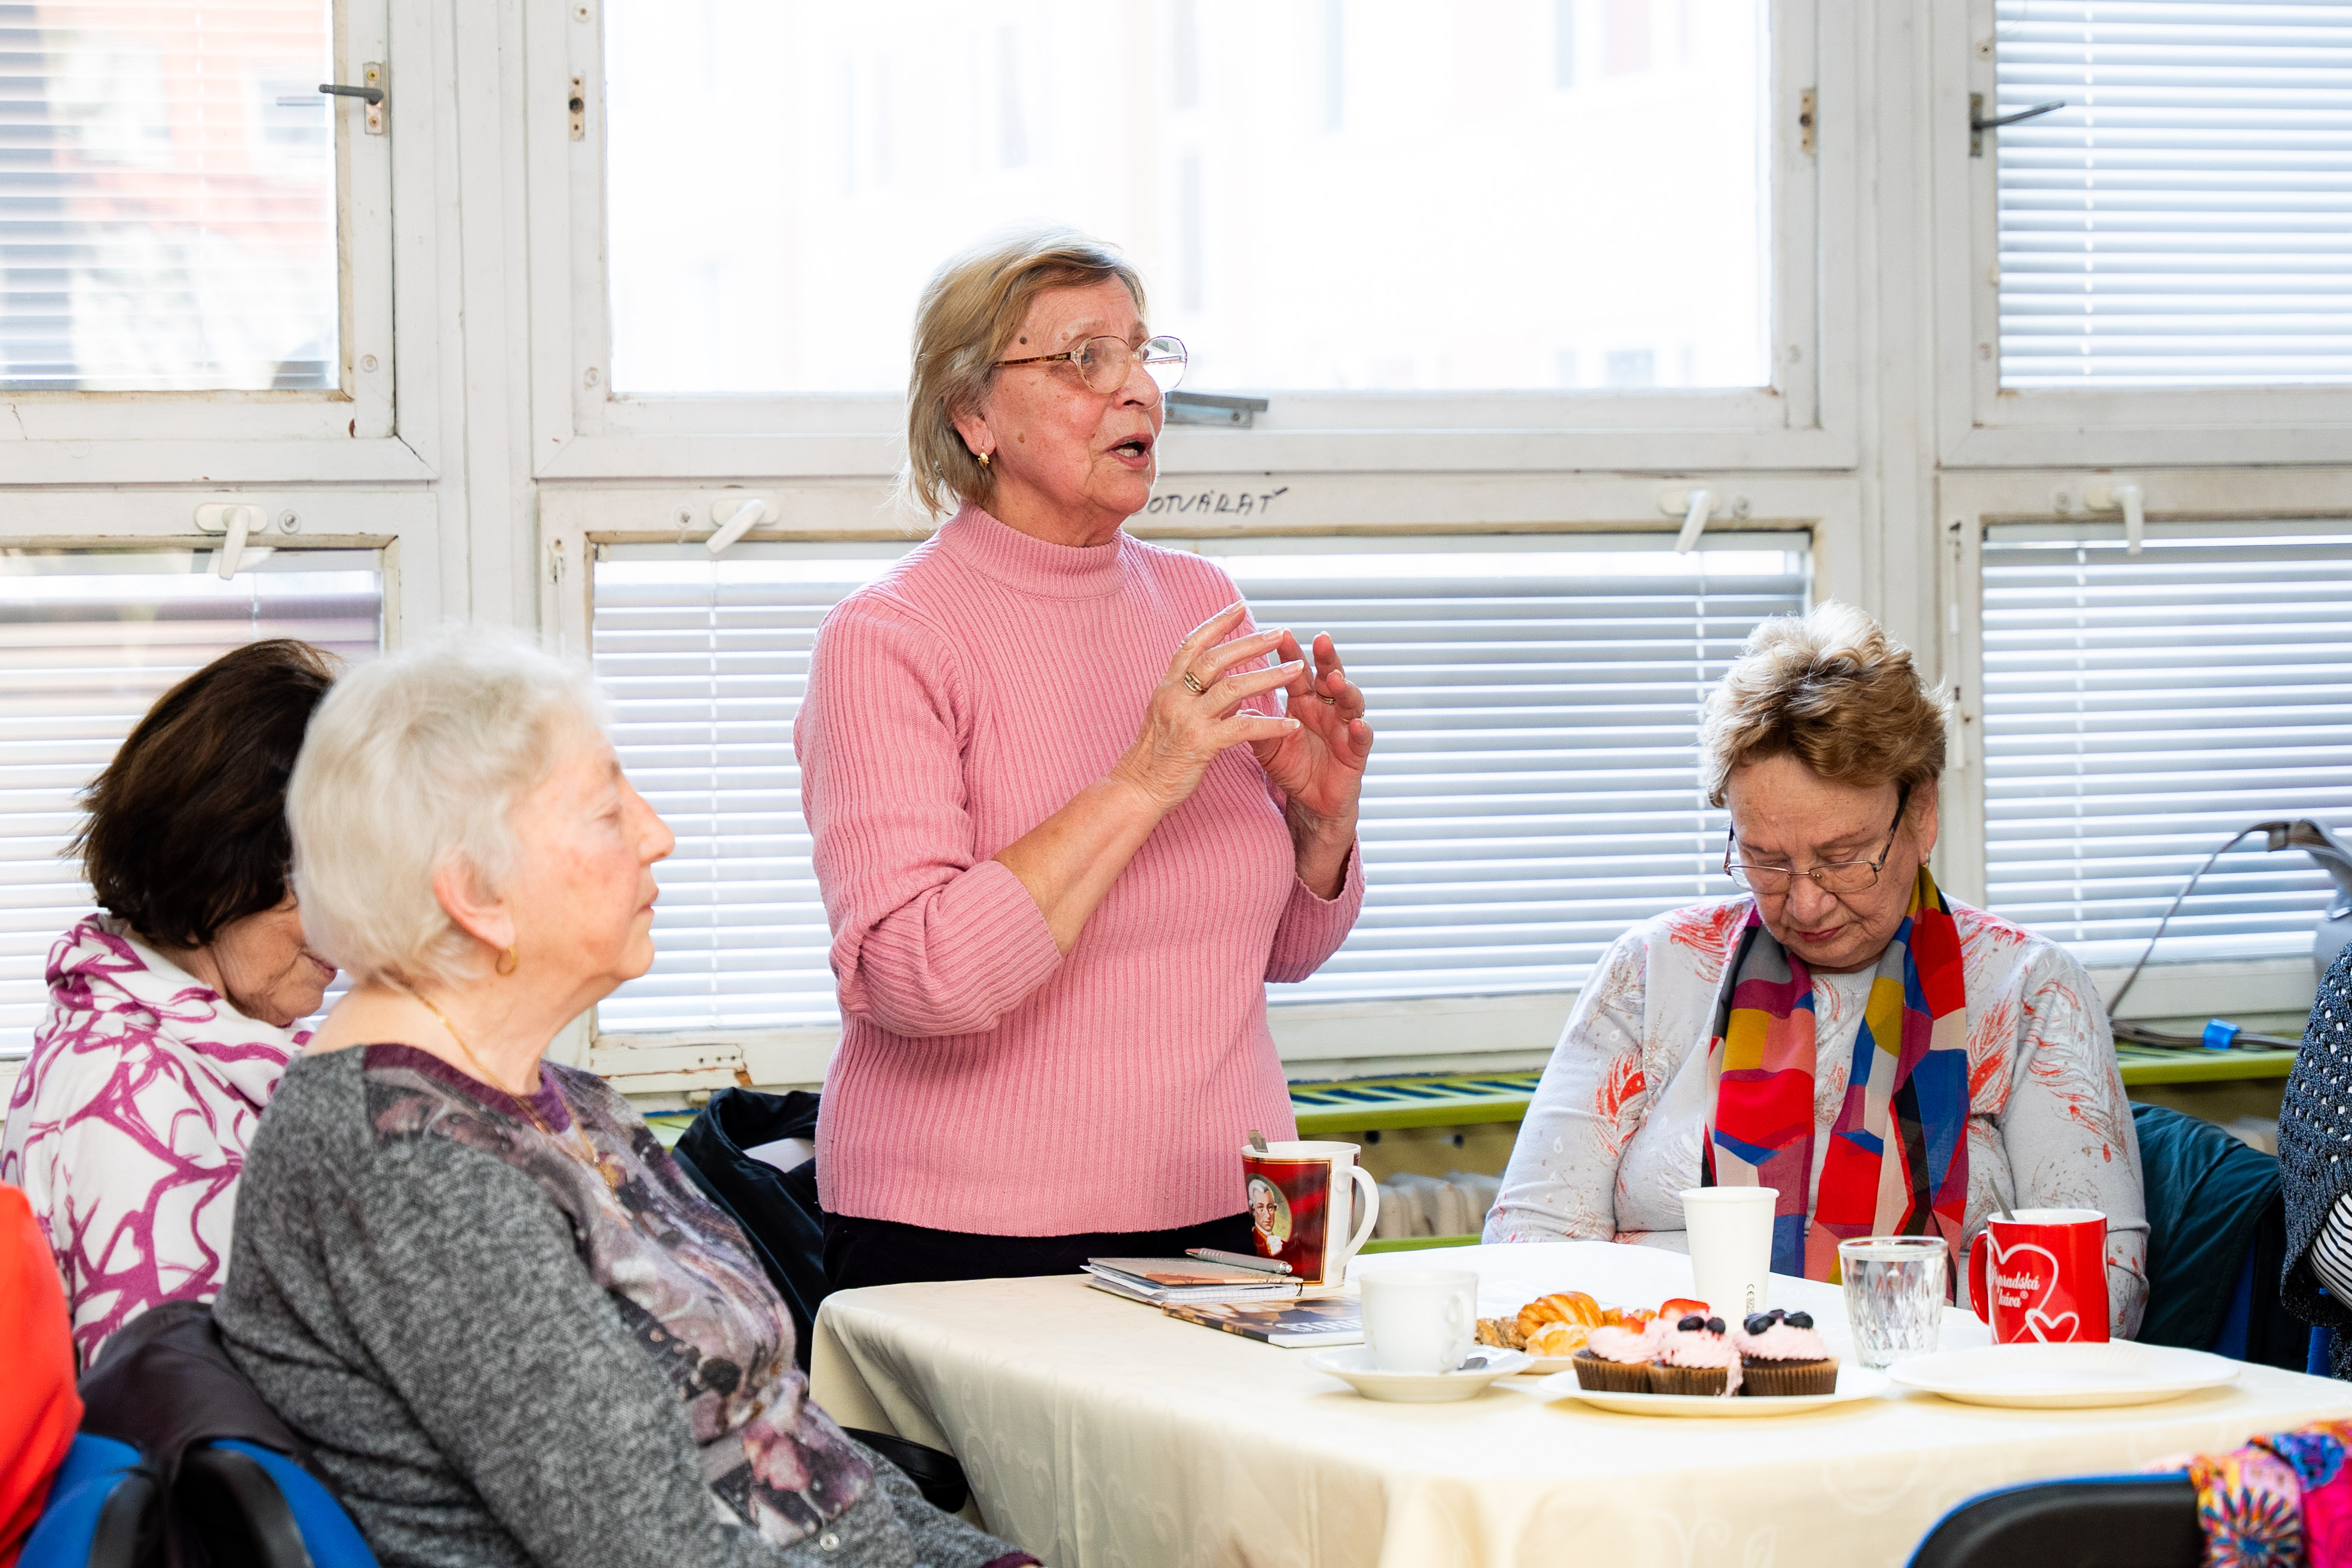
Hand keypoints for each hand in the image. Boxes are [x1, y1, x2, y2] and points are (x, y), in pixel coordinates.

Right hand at [1108, 603, 1302, 815]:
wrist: (1138, 789)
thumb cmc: (1157, 756)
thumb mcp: (1172, 716)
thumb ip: (1200, 697)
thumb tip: (1232, 683)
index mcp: (1167, 686)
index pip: (1192, 644)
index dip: (1217, 623)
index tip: (1240, 607)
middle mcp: (1175, 696)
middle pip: (1215, 659)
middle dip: (1250, 643)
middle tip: (1280, 633)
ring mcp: (1187, 719)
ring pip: (1232, 688)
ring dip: (1268, 676)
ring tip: (1296, 670)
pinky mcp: (1200, 744)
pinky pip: (1242, 728)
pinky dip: (1270, 724)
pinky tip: (1292, 724)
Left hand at [1252, 631, 1371, 845]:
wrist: (1310, 802)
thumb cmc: (1291, 767)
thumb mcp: (1266, 744)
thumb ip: (1253, 722)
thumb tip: (1228, 700)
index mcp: (1304, 702)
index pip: (1298, 672)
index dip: (1292, 653)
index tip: (1282, 633)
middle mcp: (1328, 709)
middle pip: (1330, 677)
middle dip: (1327, 659)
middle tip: (1321, 640)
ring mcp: (1345, 728)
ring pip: (1351, 702)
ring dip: (1345, 689)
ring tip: (1335, 680)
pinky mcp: (1356, 753)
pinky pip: (1363, 739)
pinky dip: (1362, 731)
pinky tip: (1357, 724)